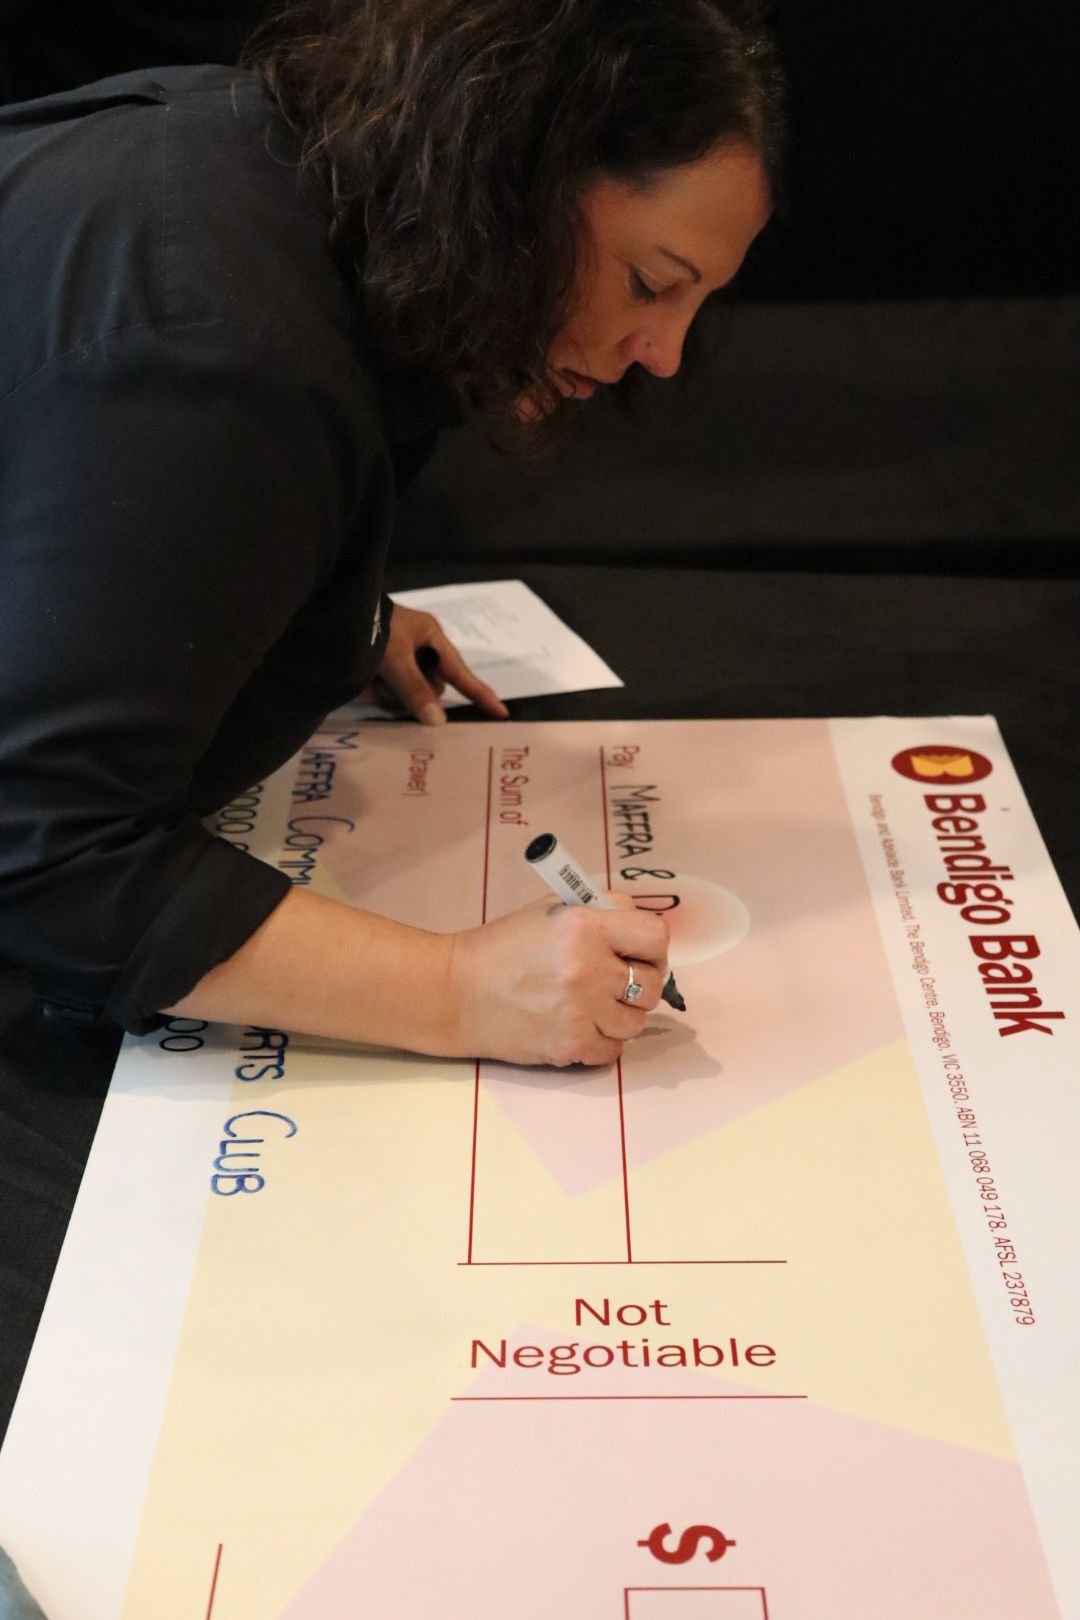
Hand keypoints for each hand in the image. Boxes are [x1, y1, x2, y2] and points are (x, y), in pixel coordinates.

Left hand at [366, 603, 508, 724]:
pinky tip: (361, 682)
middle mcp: (418, 650)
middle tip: (389, 684)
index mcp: (430, 637)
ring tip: (370, 680)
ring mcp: (398, 661)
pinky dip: (375, 692)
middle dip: (412, 694)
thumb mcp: (394, 657)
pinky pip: (386, 694)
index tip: (501, 713)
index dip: (480, 694)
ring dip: (390, 695)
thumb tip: (438, 721)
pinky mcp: (378, 671)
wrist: (327, 614)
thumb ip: (415, 689)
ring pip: (408, 696)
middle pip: (430, 689)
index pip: (461, 672)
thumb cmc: (369, 628)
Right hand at [447, 893, 670, 1066]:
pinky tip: (580, 1026)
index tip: (637, 953)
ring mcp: (581, 1012)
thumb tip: (643, 931)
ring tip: (592, 1005)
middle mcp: (588, 969)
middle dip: (639, 983)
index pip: (656, 937)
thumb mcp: (552, 908)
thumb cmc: (505, 946)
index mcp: (584, 926)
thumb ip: (602, 911)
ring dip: (621, 1015)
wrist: (456, 991)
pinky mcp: (570, 1047)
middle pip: (653, 985)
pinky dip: (603, 1041)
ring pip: (636, 1022)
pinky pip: (614, 1050)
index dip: (652, 947)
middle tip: (613, 982)